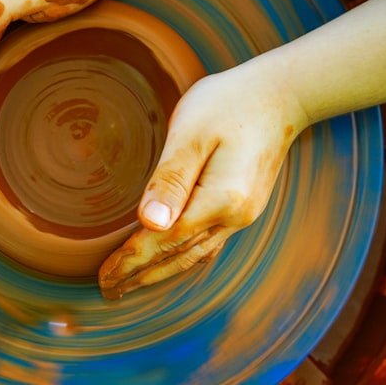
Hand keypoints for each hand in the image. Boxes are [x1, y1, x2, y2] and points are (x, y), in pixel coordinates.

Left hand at [98, 59, 308, 298]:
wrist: (281, 94)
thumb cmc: (230, 104)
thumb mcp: (192, 134)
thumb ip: (170, 180)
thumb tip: (149, 224)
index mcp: (220, 201)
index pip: (165, 240)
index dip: (131, 259)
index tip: (104, 275)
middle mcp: (235, 217)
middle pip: (180, 256)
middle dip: (142, 275)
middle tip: (109, 290)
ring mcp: (243, 215)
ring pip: (195, 255)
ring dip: (162, 272)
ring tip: (132, 284)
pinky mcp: (244, 206)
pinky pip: (208, 243)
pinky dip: (183, 257)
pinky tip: (171, 261)